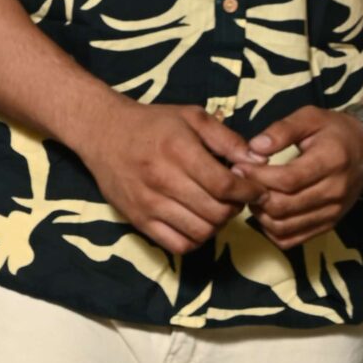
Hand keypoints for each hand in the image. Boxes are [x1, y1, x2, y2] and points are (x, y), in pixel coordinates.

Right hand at [77, 99, 250, 255]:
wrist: (103, 133)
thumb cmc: (152, 123)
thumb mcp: (192, 117)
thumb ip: (227, 139)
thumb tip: (259, 160)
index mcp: (178, 150)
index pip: (224, 185)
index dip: (249, 192)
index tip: (258, 190)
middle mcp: (162, 180)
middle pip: (216, 212)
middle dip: (235, 208)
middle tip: (236, 199)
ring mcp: (148, 204)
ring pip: (200, 232)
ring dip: (218, 225)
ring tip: (218, 209)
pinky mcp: (138, 221)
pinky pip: (177, 245)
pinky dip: (195, 240)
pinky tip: (198, 222)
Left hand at [236, 106, 362, 249]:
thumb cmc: (333, 131)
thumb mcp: (310, 117)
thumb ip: (282, 130)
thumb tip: (254, 147)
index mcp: (331, 161)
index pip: (288, 180)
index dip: (258, 177)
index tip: (241, 167)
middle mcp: (334, 191)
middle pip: (283, 207)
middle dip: (255, 196)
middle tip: (242, 181)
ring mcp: (333, 212)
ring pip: (284, 227)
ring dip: (261, 214)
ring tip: (253, 195)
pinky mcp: (328, 225)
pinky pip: (292, 239)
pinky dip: (272, 230)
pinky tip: (266, 211)